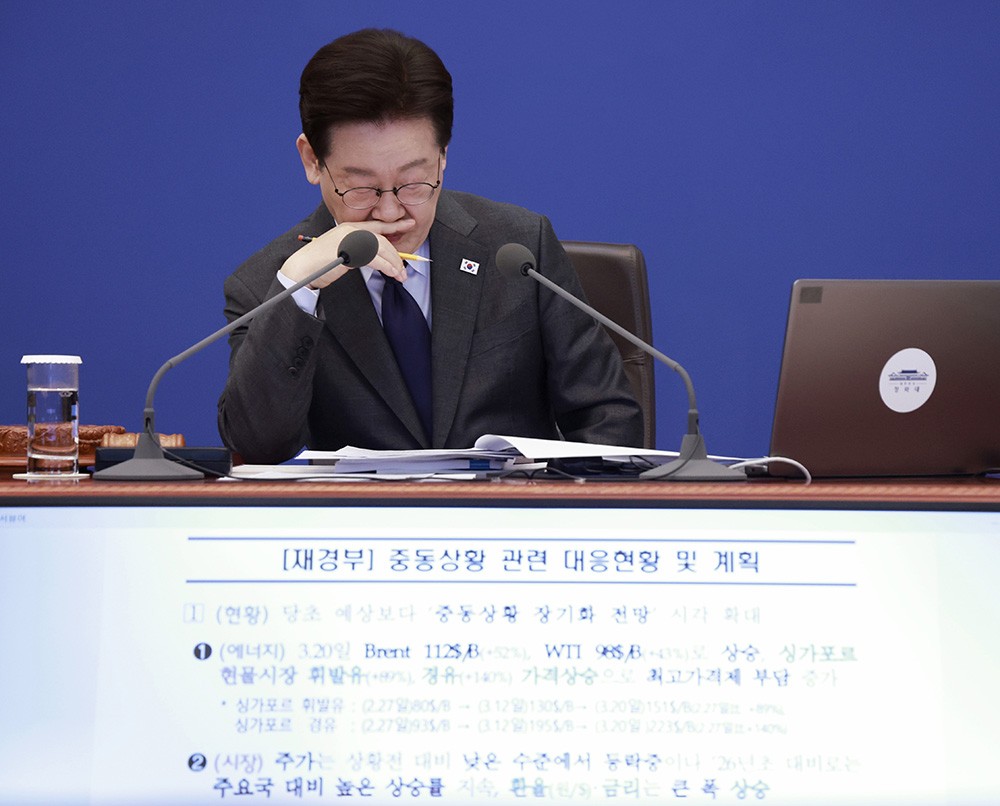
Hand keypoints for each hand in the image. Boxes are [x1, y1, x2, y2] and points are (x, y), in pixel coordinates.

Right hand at [279, 221, 411, 288]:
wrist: (302, 268)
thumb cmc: (320, 264)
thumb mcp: (342, 253)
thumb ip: (357, 251)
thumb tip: (375, 260)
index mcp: (349, 227)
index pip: (377, 225)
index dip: (395, 225)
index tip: (410, 223)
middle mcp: (351, 230)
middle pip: (382, 240)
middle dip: (397, 255)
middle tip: (404, 269)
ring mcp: (350, 239)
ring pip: (381, 249)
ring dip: (394, 264)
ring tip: (401, 275)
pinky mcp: (349, 251)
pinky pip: (375, 259)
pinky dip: (387, 267)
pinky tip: (392, 274)